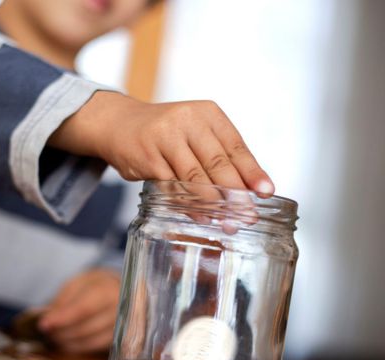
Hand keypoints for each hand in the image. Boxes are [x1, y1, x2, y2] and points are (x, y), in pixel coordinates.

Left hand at [38, 269, 120, 353]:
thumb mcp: (77, 283)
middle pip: (85, 327)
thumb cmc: (94, 285)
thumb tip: (49, 319)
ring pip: (89, 340)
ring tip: (55, 335)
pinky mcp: (120, 338)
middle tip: (47, 330)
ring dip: (68, 341)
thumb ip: (63, 299)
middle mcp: (119, 309)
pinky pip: (95, 347)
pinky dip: (78, 346)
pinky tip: (67, 342)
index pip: (83, 308)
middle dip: (61, 331)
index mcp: (107, 290)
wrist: (119, 290)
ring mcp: (122, 326)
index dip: (62, 318)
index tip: (44, 324)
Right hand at [49, 91, 273, 194]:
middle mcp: (186, 121)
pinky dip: (189, 204)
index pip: (235, 145)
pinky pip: (173, 187)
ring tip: (229, 221)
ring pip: (195, 176)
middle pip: (217, 162)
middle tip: (249, 214)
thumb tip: (248, 190)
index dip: (252, 171)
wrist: (118, 124)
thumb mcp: (194, 132)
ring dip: (214, 203)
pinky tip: (201, 216)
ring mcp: (164, 138)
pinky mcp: (147, 157)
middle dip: (236, 192)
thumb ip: (218, 154)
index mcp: (206, 113)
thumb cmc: (164, 132)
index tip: (266, 192)